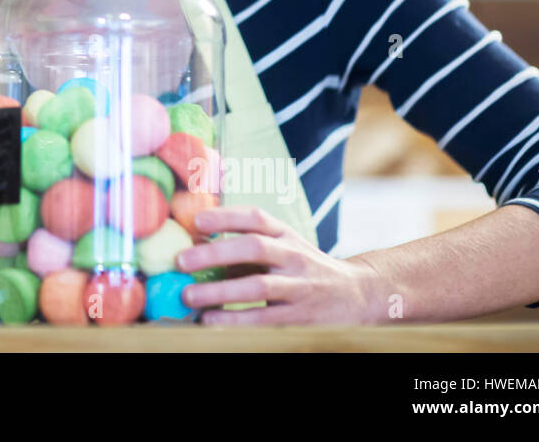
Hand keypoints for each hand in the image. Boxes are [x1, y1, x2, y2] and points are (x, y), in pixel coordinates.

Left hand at [175, 206, 385, 324]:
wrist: (358, 295)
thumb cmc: (302, 268)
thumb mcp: (282, 247)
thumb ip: (244, 246)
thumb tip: (193, 246)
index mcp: (285, 234)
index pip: (256, 217)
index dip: (226, 216)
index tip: (197, 221)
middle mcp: (294, 255)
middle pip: (254, 248)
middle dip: (215, 253)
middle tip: (180, 260)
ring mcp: (300, 286)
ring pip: (259, 286)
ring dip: (220, 291)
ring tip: (189, 295)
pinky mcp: (301, 317)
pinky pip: (266, 319)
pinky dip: (237, 320)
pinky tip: (212, 321)